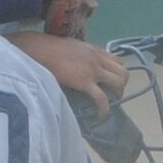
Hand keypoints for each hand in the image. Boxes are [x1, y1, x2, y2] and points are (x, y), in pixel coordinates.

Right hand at [9, 31, 127, 117]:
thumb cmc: (48, 48)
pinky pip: (102, 97)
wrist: (39, 49)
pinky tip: (101, 115)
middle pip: (123, 71)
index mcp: (93, 50)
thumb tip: (79, 64)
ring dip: (117, 94)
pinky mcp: (85, 82)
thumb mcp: (70, 47)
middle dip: (122, 84)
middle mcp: (97, 58)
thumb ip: (80, 55)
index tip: (111, 81)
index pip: (116, 60)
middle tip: (113, 94)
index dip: (117, 72)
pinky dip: (105, 108)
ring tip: (109, 103)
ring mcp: (93, 70)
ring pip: (118, 83)